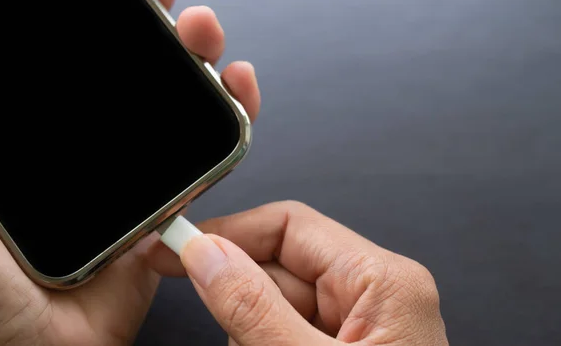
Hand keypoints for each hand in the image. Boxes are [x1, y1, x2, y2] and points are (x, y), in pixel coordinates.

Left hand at [0, 0, 260, 345]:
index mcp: (44, 129)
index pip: (83, 55)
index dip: (108, 10)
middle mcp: (95, 144)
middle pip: (136, 70)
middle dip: (155, 19)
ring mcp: (137, 174)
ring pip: (180, 104)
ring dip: (200, 59)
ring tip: (205, 29)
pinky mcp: (173, 208)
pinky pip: (212, 158)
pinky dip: (235, 119)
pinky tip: (238, 88)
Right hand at [148, 201, 447, 344]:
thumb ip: (254, 308)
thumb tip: (206, 254)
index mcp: (381, 281)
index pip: (289, 226)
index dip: (229, 232)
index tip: (179, 246)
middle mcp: (375, 294)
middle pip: (281, 267)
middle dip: (243, 302)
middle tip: (237, 340)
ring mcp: (361, 326)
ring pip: (276, 306)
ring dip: (252, 338)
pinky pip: (286, 336)